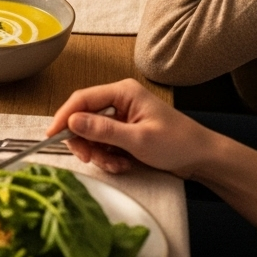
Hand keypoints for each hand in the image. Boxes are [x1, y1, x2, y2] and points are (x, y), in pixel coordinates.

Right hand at [48, 79, 256, 231]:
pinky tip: (123, 165)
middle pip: (84, 118)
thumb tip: (72, 122)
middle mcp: (119, 101)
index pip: (82, 99)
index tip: (51, 135)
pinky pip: (104, 144)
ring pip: (93, 134)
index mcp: (122, 92)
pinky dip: (109, 157)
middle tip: (88, 159)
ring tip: (116, 165)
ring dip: (99, 153)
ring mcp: (122, 117)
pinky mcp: (125, 132)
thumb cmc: (177, 144)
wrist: (204, 160)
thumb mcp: (138, 139)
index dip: (64, 117)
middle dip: (85, 141)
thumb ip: (103, 130)